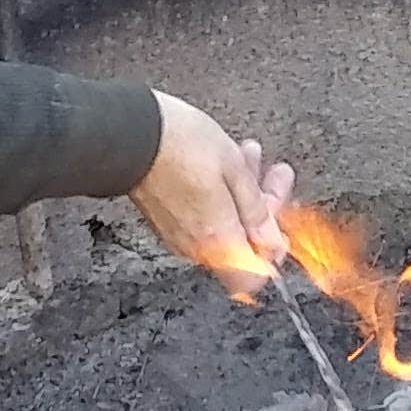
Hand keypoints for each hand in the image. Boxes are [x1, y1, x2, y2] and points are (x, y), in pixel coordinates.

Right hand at [127, 92, 293, 289]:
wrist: (129, 132)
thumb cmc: (180, 146)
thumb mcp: (234, 169)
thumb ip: (258, 213)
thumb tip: (272, 242)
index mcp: (218, 241)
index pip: (254, 278)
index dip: (272, 253)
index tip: (281, 223)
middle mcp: (196, 247)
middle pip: (242, 246)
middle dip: (264, 208)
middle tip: (274, 175)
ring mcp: (177, 234)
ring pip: (223, 225)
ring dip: (242, 193)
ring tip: (249, 155)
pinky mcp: (164, 220)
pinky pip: (201, 217)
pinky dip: (218, 195)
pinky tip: (224, 162)